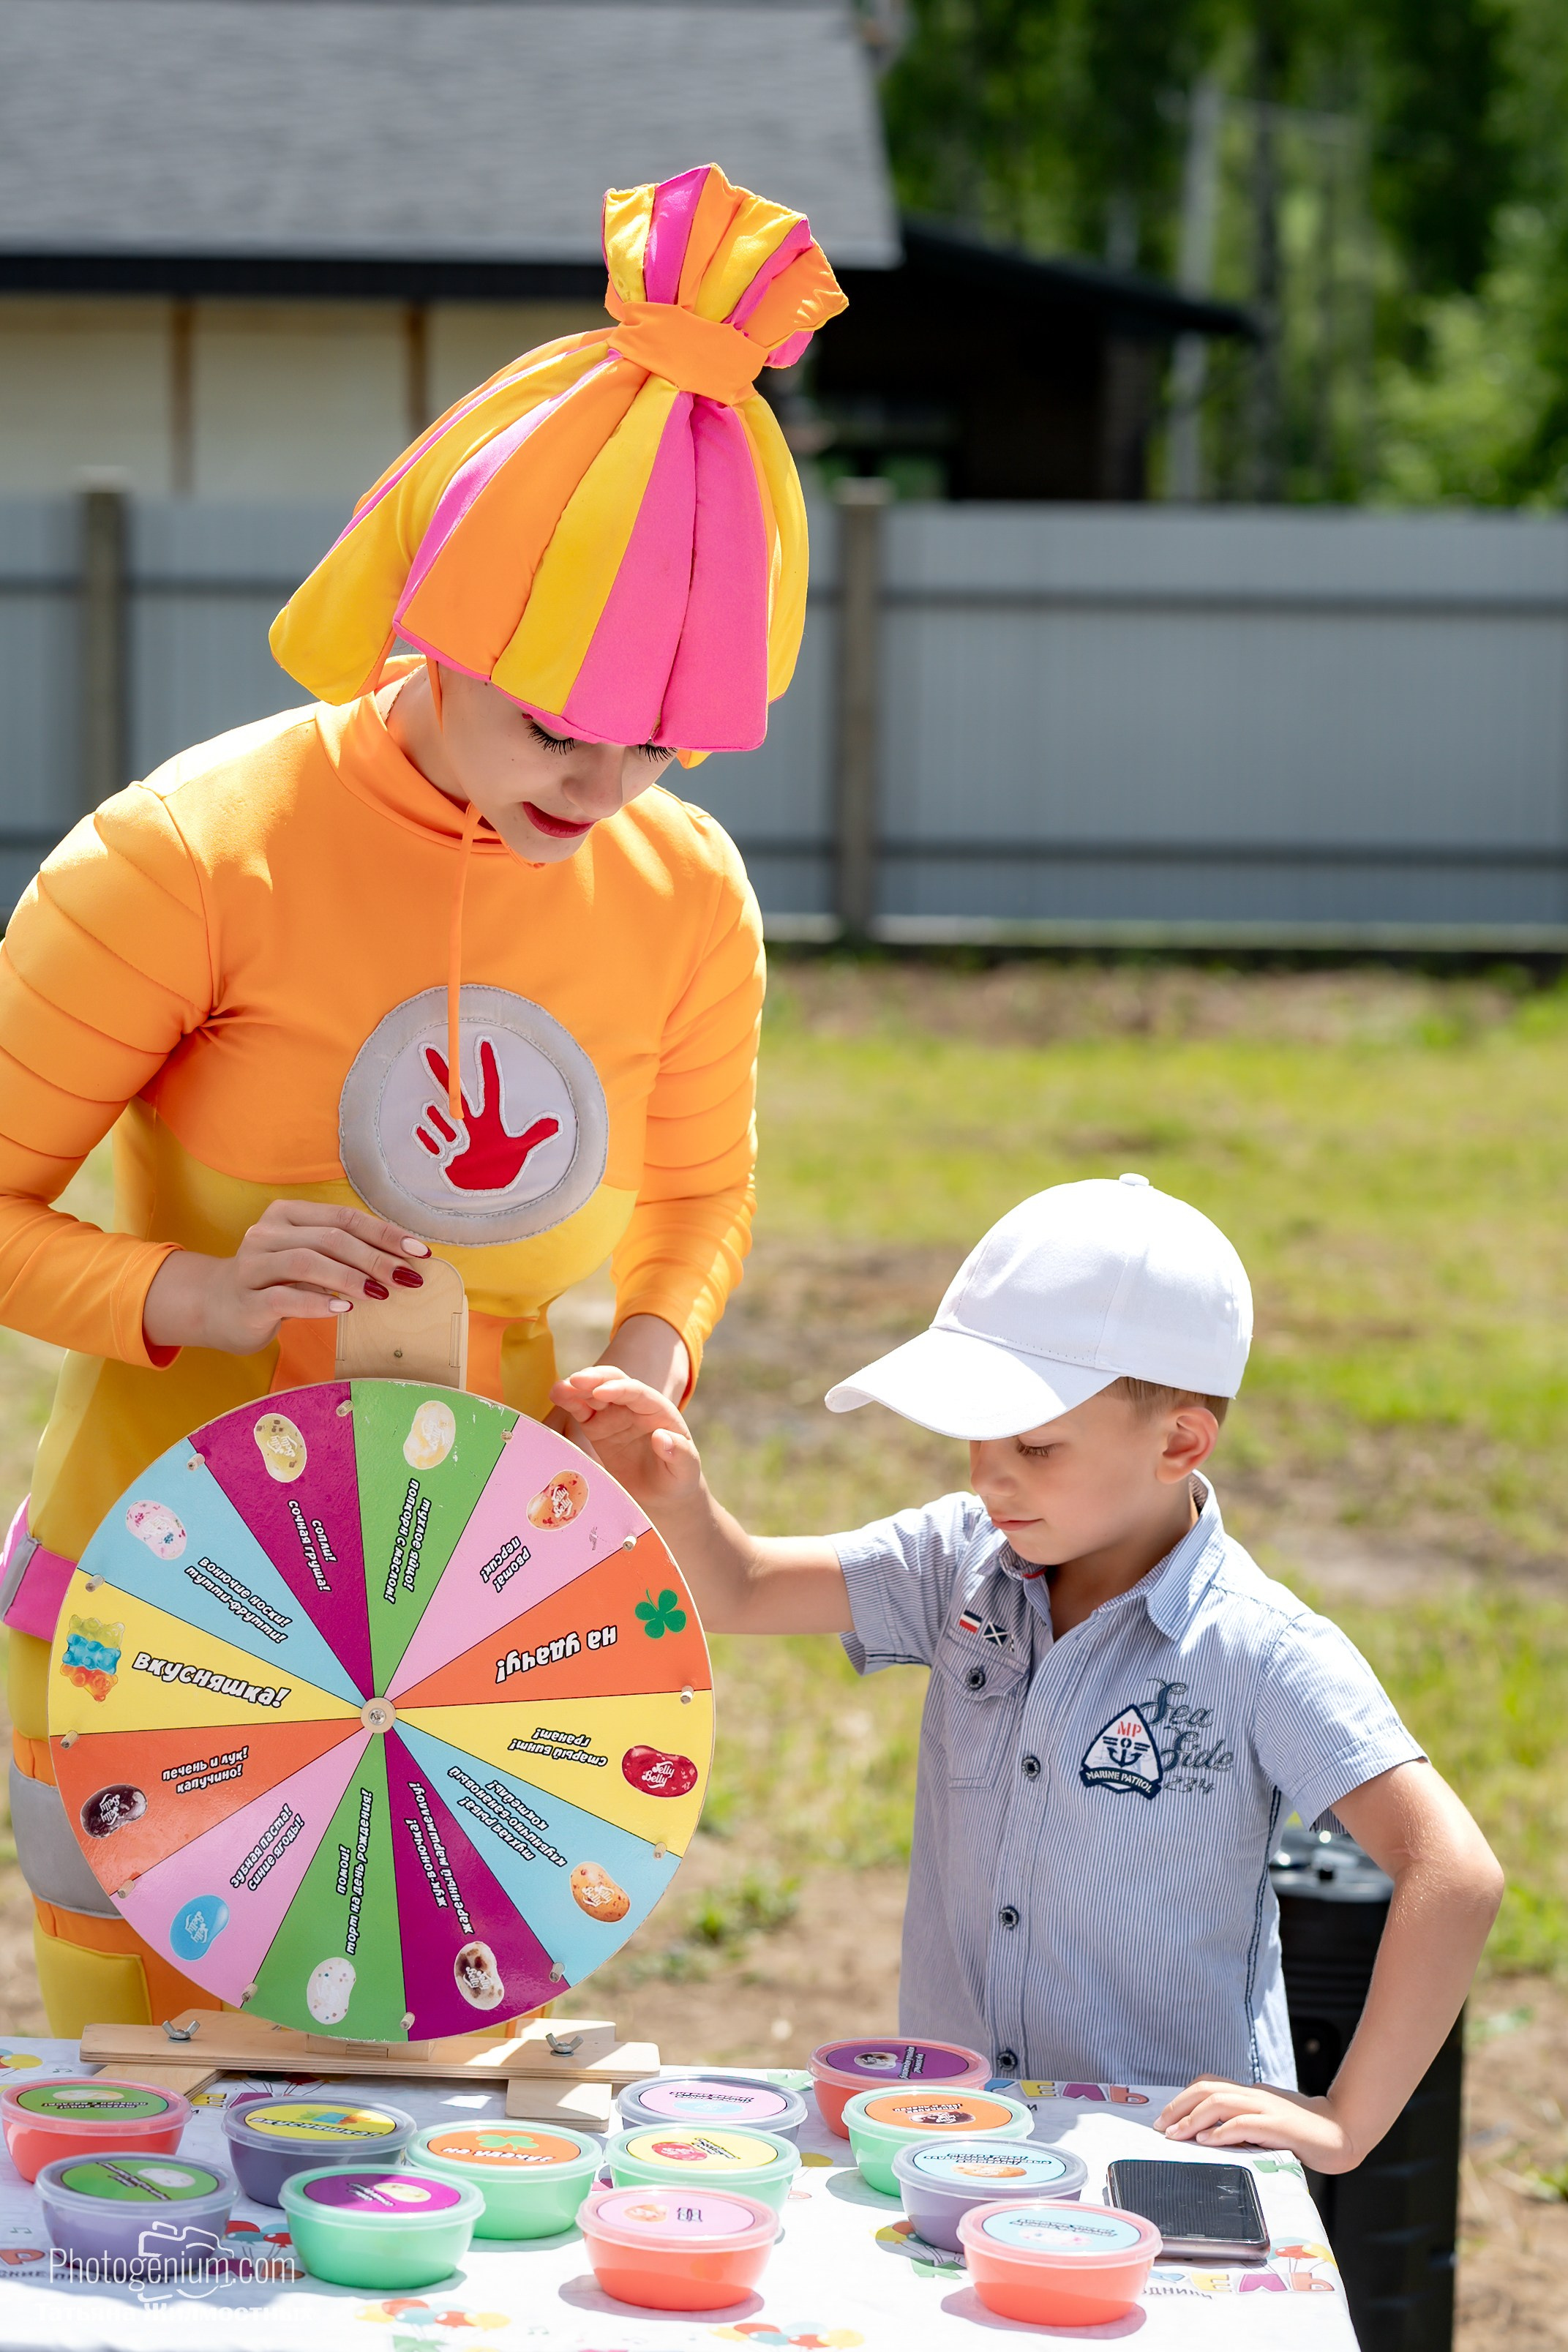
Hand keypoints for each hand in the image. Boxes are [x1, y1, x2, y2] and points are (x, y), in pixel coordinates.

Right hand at [144, 1202, 431, 1355]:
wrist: (215, 1307)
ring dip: (349, 1277)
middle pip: (329, 1238)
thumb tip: (404, 1262)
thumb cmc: (275, 1282)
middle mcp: (266, 1233)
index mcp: (287, 1215)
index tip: (420, 1252)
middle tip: (407, 1278)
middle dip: (374, 1258)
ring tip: (379, 1293)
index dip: (385, 1233)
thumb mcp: (309, 1260)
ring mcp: (252, 1266)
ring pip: (306, 1262)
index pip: (344, 1218)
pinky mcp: (245, 1300)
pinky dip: (316, 1302)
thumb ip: (344, 1253)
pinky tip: (342, 1311)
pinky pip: (282, 1297)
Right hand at [550, 1368, 702, 1508]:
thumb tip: (661, 1437)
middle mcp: (635, 1407)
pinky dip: (569, 1401)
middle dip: (595, 1378)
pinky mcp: (597, 1426)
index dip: (620, 1389)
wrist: (661, 1493)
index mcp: (659, 1411)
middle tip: (575, 1382)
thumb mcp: (687, 1469)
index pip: (638, 1393)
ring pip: (594, 1392)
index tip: (601, 1392)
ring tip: (558, 1390)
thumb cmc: (677, 1478)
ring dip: (577, 1387)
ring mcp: (614, 1415)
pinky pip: (581, 1409)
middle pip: (614, 1382)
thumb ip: (680, 1453)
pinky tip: (557, 1396)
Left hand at [1157, 2076, 1361, 2173]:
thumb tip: (1210, 2134)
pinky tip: (1207, 2142)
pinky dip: (1221, 2131)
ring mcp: (1266, 2108)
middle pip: (1207, 2088)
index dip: (1183, 2098)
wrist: (1340, 2131)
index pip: (1208, 2083)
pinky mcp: (1278, 2126)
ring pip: (1220, 2102)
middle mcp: (1255, 2095)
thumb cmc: (1302, 2132)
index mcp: (1250, 2093)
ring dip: (1193, 2119)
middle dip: (1179, 2106)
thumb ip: (1242, 2123)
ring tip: (1176, 2136)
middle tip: (1161, 2127)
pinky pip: (1244, 2123)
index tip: (1166, 2119)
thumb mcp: (1266, 2122)